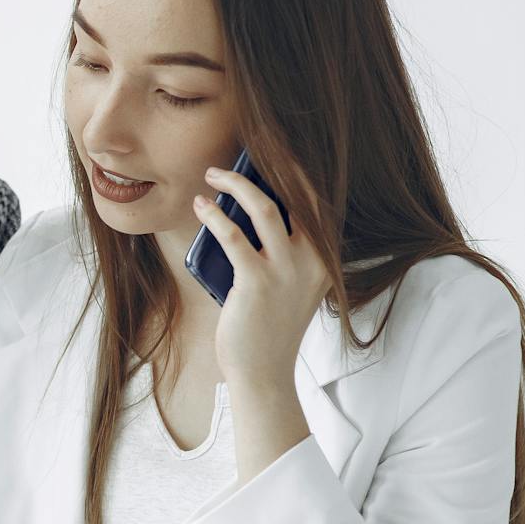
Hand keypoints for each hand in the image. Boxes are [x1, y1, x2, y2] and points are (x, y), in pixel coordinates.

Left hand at [192, 163, 331, 385]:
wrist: (263, 373)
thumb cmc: (267, 328)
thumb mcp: (288, 286)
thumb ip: (282, 253)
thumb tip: (248, 211)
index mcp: (324, 258)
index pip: (315, 202)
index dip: (295, 171)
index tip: (271, 151)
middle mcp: (312, 259)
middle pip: (295, 194)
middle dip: (268, 165)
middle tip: (236, 158)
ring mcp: (286, 270)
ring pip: (265, 207)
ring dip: (235, 184)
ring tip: (211, 176)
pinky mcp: (256, 282)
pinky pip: (233, 236)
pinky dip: (214, 216)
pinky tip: (200, 206)